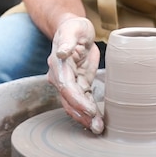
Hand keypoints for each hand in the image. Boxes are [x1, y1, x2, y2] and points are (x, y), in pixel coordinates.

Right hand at [47, 17, 102, 133]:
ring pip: (73, 104)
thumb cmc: (73, 27)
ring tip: (98, 128)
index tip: (90, 109)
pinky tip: (97, 122)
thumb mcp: (73, 28)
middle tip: (96, 127)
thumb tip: (61, 53)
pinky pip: (82, 101)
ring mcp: (68, 82)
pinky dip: (88, 112)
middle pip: (68, 100)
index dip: (77, 100)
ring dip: (84, 118)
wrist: (74, 29)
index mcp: (58, 64)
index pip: (66, 86)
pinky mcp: (78, 84)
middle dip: (81, 114)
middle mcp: (59, 76)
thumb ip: (67, 40)